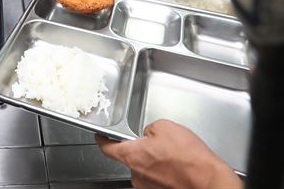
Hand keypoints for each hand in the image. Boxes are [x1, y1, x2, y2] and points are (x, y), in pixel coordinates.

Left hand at [96, 120, 241, 188]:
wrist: (208, 181)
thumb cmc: (188, 156)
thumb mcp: (164, 126)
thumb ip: (148, 129)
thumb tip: (148, 135)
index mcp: (132, 156)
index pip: (107, 148)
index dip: (102, 139)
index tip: (101, 135)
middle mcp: (136, 175)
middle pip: (130, 156)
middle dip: (141, 147)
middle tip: (158, 141)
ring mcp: (148, 187)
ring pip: (144, 167)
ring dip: (154, 159)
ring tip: (173, 154)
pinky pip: (156, 177)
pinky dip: (163, 169)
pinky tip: (177, 164)